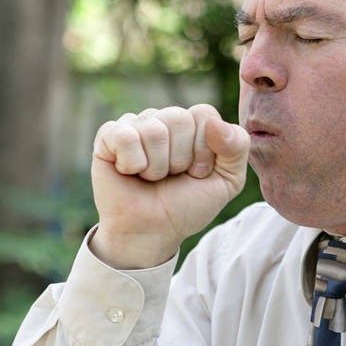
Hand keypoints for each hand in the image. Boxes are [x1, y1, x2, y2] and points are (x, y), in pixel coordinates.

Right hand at [90, 104, 249, 268]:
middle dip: (180, 159)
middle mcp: (163, 119)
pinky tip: (129, 172)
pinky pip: (125, 136)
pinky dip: (132, 163)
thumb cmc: (187, 205)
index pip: (204, 114)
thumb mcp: (228, 181)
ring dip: (156, 166)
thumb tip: (215, 122)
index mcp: (193, 124)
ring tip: (151, 178)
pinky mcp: (108, 137)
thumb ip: (237, 146)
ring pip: (153, 130)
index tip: (198, 173)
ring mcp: (135, 125)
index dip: (204, 149)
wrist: (152, 232)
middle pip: (178, 117)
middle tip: (172, 177)